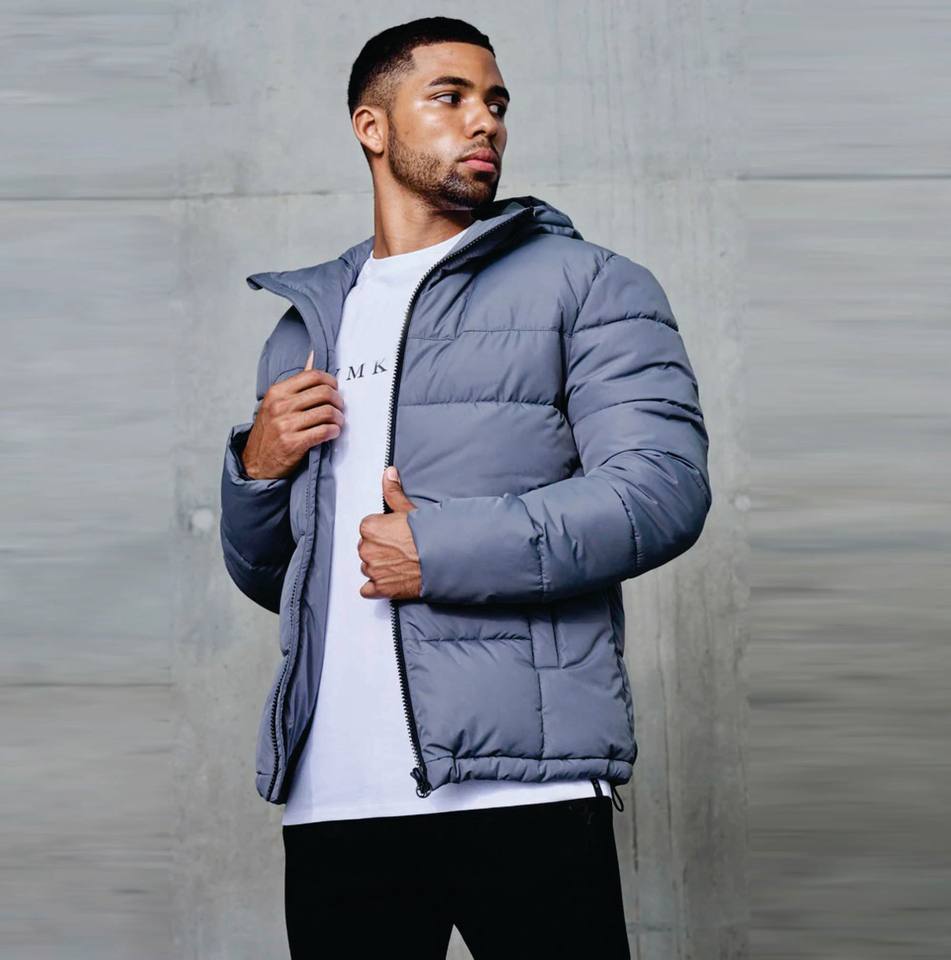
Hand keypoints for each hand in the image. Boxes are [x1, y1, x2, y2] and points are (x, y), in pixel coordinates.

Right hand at [241, 349, 344, 478]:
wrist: (256, 462)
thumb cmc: (270, 432)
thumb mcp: (276, 403)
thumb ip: (297, 383)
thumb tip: (313, 356)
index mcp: (277, 392)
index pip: (313, 376)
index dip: (331, 382)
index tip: (335, 390)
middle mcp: (280, 406)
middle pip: (324, 393)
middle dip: (338, 400)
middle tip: (339, 408)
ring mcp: (285, 425)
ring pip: (327, 412)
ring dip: (338, 418)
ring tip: (337, 422)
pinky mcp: (293, 443)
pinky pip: (324, 431)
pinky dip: (334, 431)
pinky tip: (332, 433)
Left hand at [357, 467, 421, 599]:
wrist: (444, 559)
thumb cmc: (429, 535)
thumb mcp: (409, 509)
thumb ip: (393, 492)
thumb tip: (389, 474)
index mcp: (370, 528)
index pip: (368, 529)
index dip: (383, 532)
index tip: (395, 534)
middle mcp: (367, 549)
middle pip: (366, 549)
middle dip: (380, 550)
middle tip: (400, 549)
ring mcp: (373, 570)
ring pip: (368, 568)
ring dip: (380, 568)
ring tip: (400, 563)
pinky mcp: (380, 588)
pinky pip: (368, 590)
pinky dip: (376, 587)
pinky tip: (390, 580)